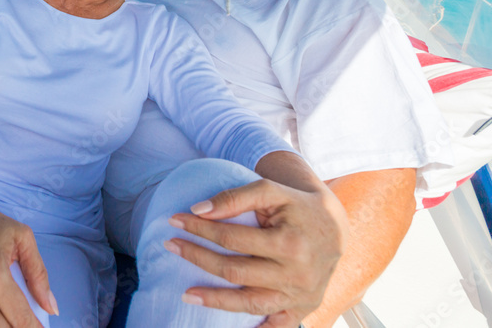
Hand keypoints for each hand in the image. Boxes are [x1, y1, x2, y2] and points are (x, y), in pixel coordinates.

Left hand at [166, 179, 346, 326]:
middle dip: (197, 258)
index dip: (199, 230)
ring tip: (186, 293)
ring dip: (214, 300)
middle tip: (170, 245)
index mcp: (289, 242)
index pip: (231, 239)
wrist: (335, 226)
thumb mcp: (271, 191)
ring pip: (249, 303)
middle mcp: (297, 274)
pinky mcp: (303, 308)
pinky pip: (277, 326)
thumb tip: (198, 210)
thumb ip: (236, 197)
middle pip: (234, 272)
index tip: (174, 220)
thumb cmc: (296, 204)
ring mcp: (300, 296)